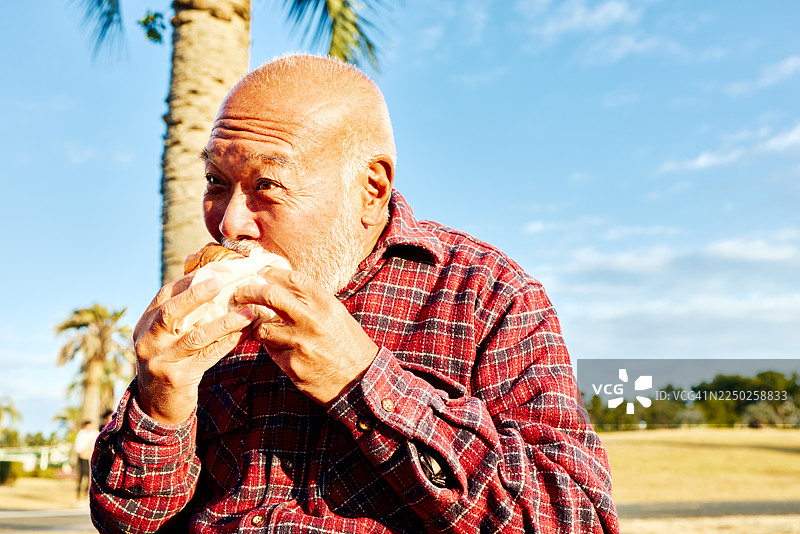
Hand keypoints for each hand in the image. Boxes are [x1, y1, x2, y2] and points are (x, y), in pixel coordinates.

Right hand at [133, 275, 254, 424]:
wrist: (156, 405)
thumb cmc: (170, 362)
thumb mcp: (166, 337)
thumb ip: (182, 316)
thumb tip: (217, 285)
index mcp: (145, 324)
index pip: (165, 294)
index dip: (189, 281)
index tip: (214, 271)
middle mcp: (148, 341)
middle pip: (171, 312)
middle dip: (197, 295)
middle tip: (221, 283)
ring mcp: (161, 360)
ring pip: (196, 336)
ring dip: (225, 322)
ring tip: (248, 312)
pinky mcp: (177, 377)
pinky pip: (208, 356)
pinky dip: (228, 342)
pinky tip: (244, 334)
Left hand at [233, 268, 378, 406]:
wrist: (360, 380)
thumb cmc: (349, 345)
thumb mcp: (337, 316)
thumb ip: (313, 302)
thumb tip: (285, 289)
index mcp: (325, 305)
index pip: (292, 279)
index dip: (272, 272)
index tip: (262, 273)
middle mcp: (311, 321)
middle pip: (269, 296)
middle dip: (249, 292)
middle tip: (241, 293)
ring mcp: (299, 343)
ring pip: (262, 327)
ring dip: (257, 326)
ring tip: (260, 326)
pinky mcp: (291, 364)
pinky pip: (270, 351)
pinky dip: (271, 347)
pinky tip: (280, 348)